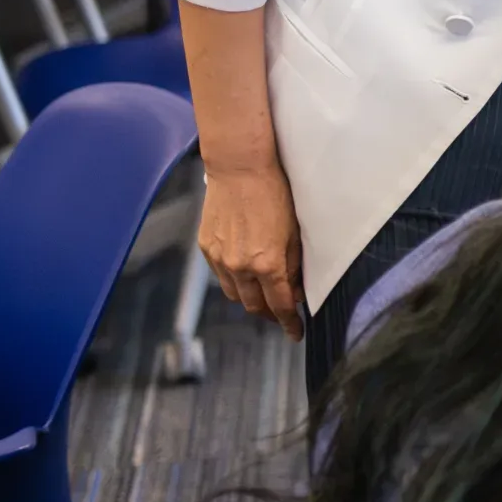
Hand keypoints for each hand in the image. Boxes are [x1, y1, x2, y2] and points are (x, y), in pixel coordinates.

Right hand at [200, 162, 305, 340]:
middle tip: (281, 312)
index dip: (289, 323)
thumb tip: (294, 290)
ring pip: (234, 293)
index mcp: (267, 264)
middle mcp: (240, 266)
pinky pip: (221, 274)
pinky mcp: (206, 246)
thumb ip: (294, 266)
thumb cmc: (275, 193)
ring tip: (263, 293)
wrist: (241, 168)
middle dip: (269, 313)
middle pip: (254, 305)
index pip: (279, 305)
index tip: (295, 333)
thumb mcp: (296, 231)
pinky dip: (234, 278)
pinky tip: (245, 270)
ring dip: (250, 298)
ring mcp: (219, 257)